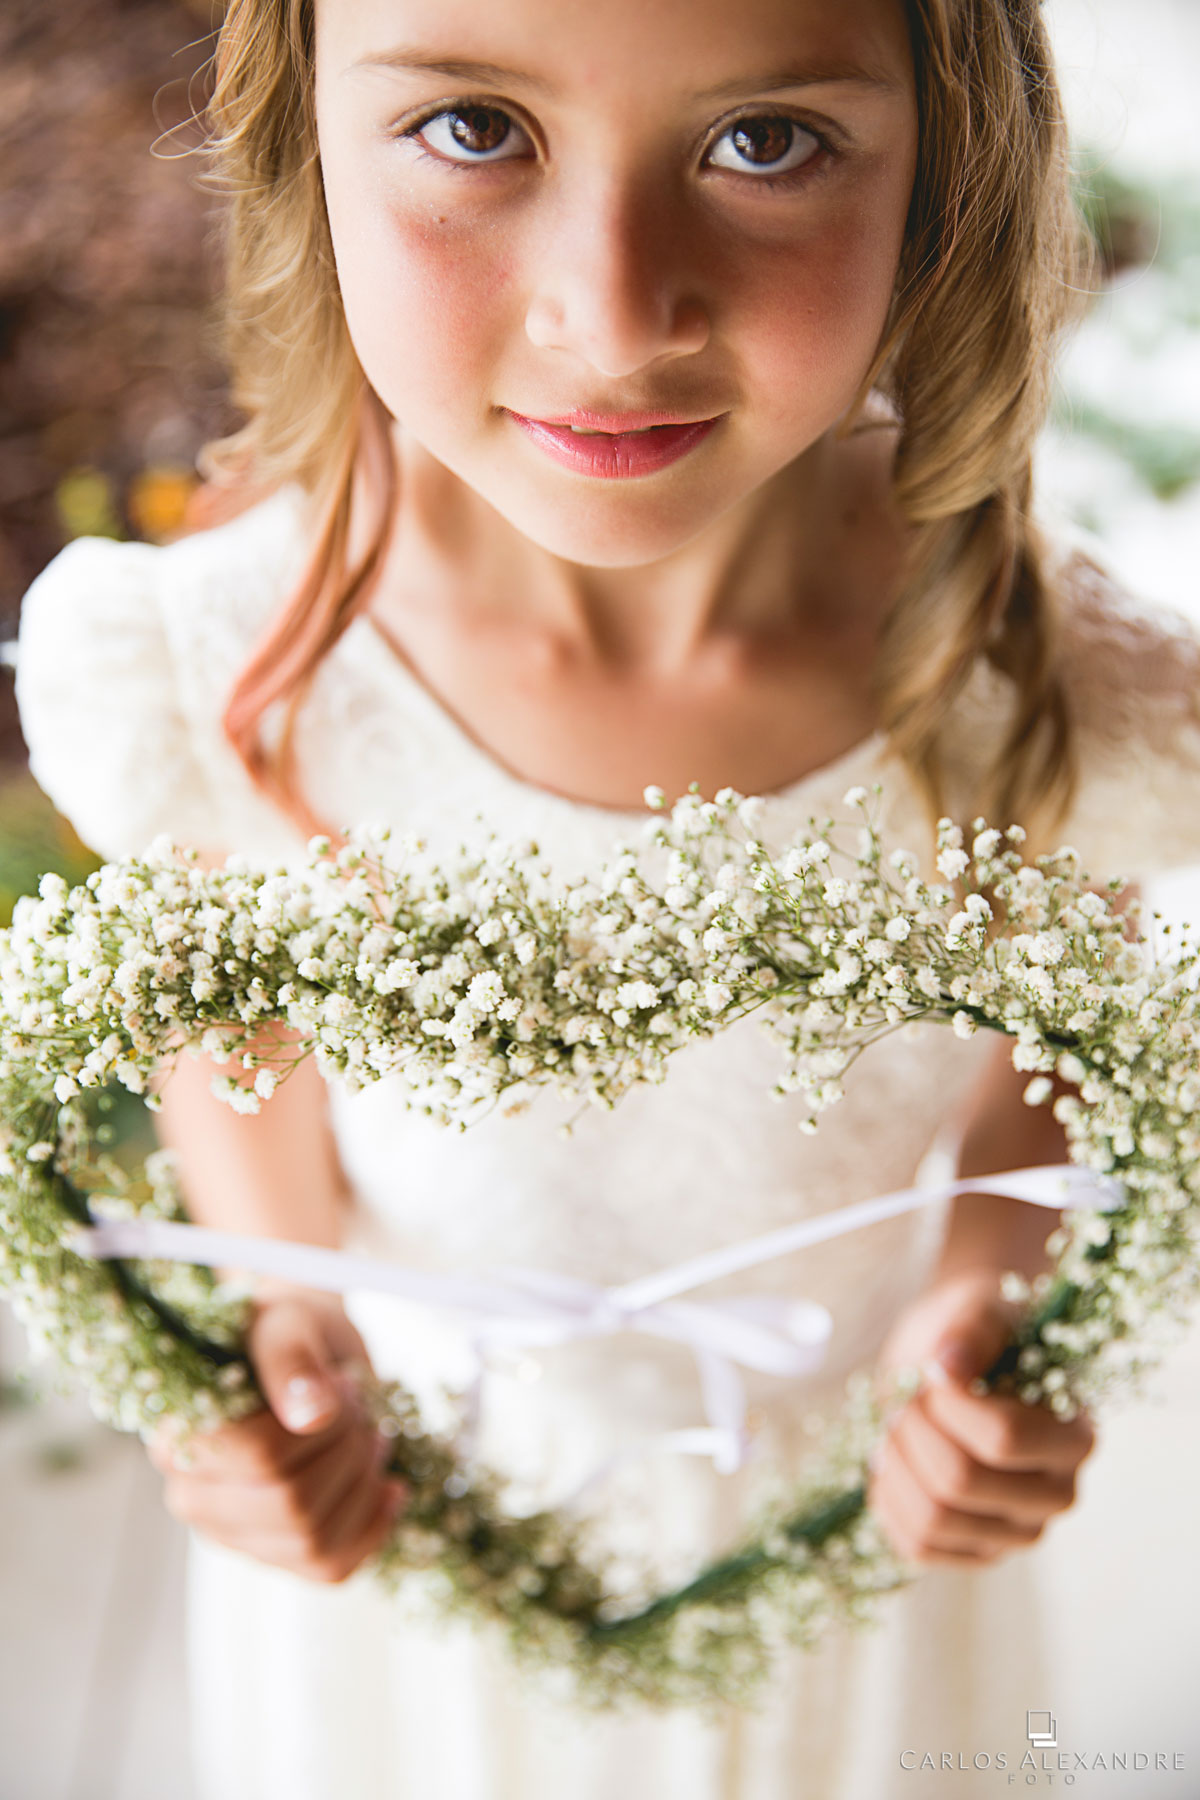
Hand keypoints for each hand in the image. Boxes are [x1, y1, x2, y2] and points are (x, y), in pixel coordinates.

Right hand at [146, 1283, 408, 1583]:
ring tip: (370, 1437)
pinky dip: (372, 1528)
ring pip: (313, 1541)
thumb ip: (290, 1357)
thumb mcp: (286, 1320)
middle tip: (360, 1410)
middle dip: (348, 1452)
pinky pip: (328, 1569)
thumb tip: (311, 1414)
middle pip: (291, 1505)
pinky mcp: (269, 1555)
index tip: (340, 1386)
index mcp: (179, 1435)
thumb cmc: (284, 1333)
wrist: (300, 1352)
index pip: (259, 1456)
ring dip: (363, 1484)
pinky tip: (387, 1488)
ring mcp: (230, 1533)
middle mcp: (192, 1495)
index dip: (322, 1424)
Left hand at [865, 1268, 1095, 1567]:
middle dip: (913, 1429)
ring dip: (895, 1463)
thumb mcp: (980, 1311)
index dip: (948, 1403)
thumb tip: (947, 1367)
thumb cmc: (977, 1334)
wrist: (956, 1363)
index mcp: (1075, 1437)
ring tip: (896, 1426)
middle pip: (959, 1482)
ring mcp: (1017, 1532)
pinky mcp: (976, 1552)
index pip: (1003, 1438)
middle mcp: (1056, 1495)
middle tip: (907, 1397)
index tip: (934, 1371)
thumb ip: (973, 1330)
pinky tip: (892, 1463)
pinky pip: (917, 1546)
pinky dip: (889, 1501)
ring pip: (932, 1519)